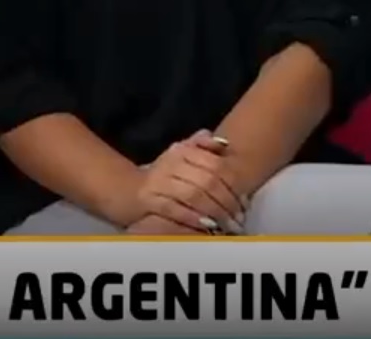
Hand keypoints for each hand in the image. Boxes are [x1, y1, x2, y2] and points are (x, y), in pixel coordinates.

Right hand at [131, 131, 246, 233]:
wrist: (124, 190)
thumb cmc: (161, 177)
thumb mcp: (180, 157)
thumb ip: (201, 147)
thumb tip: (223, 144)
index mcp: (180, 150)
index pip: (215, 165)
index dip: (234, 184)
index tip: (245, 200)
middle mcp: (169, 162)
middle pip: (208, 181)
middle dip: (228, 201)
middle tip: (240, 217)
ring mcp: (157, 181)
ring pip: (194, 195)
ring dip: (214, 212)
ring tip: (228, 225)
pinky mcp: (148, 199)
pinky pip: (175, 209)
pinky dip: (194, 218)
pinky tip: (207, 227)